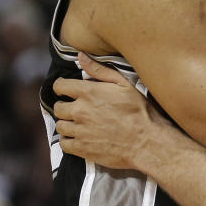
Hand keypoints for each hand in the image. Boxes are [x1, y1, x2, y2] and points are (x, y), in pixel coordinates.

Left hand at [53, 54, 173, 169]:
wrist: (147, 141)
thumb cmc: (139, 111)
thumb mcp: (124, 84)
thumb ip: (100, 70)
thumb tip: (81, 56)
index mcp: (89, 92)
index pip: (60, 86)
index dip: (62, 87)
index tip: (67, 91)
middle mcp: (80, 111)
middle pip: (58, 107)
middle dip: (66, 106)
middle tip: (78, 109)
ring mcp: (80, 131)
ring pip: (60, 125)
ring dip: (68, 124)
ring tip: (80, 124)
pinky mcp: (82, 148)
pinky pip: (64, 143)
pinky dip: (69, 140)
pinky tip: (80, 137)